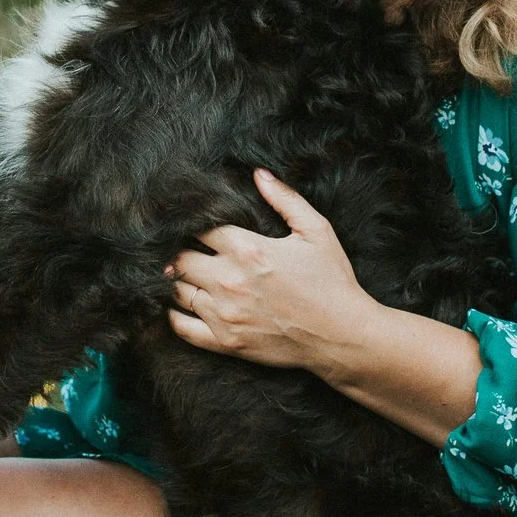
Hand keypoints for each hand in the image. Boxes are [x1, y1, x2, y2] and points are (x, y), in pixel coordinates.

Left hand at [168, 170, 376, 370]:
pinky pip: (182, 328)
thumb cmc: (332, 282)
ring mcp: (225, 314)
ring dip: (178, 280)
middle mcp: (229, 280)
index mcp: (248, 250)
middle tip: (185, 249)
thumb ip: (285, 199)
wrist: (343, 336)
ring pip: (177, 291)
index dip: (195, 223)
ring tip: (183, 274)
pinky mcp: (225, 342)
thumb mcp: (317, 232)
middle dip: (181, 250)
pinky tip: (179, 306)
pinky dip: (174, 315)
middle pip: (181, 258)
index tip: (196, 224)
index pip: (201, 227)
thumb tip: (259, 174)